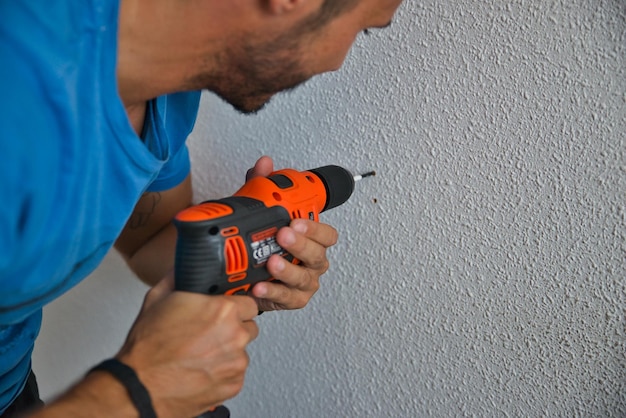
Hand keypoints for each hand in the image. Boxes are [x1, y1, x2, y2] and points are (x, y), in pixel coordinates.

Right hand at [116, 274, 258, 417]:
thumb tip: (184, 265)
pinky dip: (223, 370)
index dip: (236, 306)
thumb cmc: (148, 347)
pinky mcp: (234, 383)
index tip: (227, 310)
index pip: (249, 302)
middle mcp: (235, 335)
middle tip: (209, 332)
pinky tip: (201, 367)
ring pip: (242, 350)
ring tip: (201, 352)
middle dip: (233, 328)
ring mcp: (236, 361)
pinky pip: (235, 372)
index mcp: (223, 310)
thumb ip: (178, 276)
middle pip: (248, 326)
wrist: (140, 386)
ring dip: (227, 350)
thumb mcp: (158, 299)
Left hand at [245, 156, 338, 311]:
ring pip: (303, 278)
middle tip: (283, 234)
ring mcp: (303, 283)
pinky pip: (286, 298)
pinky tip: (259, 285)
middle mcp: (312, 262)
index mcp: (312, 240)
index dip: (315, 227)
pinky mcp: (291, 300)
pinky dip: (273, 292)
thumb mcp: (261, 212)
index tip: (298, 220)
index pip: (327, 234)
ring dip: (288, 270)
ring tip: (271, 261)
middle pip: (317, 255)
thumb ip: (262, 186)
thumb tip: (264, 164)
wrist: (247, 272)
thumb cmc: (263, 242)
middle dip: (301, 245)